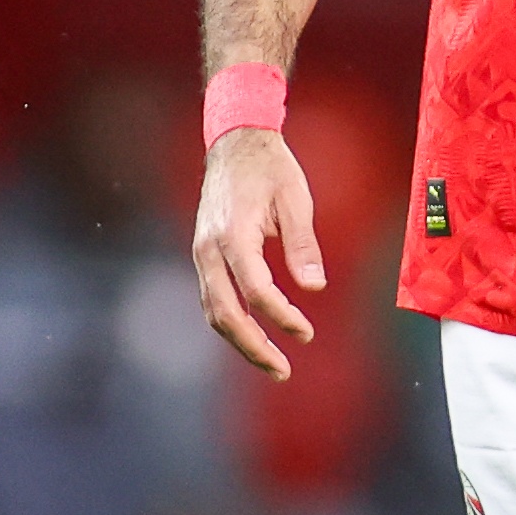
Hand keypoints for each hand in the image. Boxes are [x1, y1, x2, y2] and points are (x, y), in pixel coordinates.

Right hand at [190, 127, 323, 379]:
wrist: (235, 144)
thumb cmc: (270, 169)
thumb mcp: (295, 200)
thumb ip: (302, 246)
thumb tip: (314, 288)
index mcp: (232, 234)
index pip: (255, 289)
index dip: (281, 316)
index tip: (306, 333)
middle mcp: (208, 249)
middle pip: (226, 313)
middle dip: (254, 346)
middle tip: (283, 370)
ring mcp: (201, 254)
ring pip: (215, 312)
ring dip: (242, 342)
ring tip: (274, 364)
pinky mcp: (204, 256)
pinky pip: (214, 299)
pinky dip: (233, 322)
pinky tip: (257, 337)